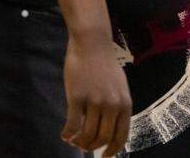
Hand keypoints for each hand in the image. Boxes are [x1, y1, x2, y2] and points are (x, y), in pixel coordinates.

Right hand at [61, 33, 131, 154]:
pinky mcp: (77, 97)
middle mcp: (112, 105)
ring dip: (79, 142)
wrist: (92, 43)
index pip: (121, 136)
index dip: (112, 150)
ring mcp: (94, 101)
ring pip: (87, 134)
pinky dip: (68, 134)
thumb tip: (111, 129)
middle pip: (102, 138)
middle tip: (83, 146)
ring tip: (73, 140)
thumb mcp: (119, 86)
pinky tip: (64, 135)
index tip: (104, 156)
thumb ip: (118, 106)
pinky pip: (72, 124)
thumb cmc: (104, 64)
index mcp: (124, 104)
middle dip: (91, 146)